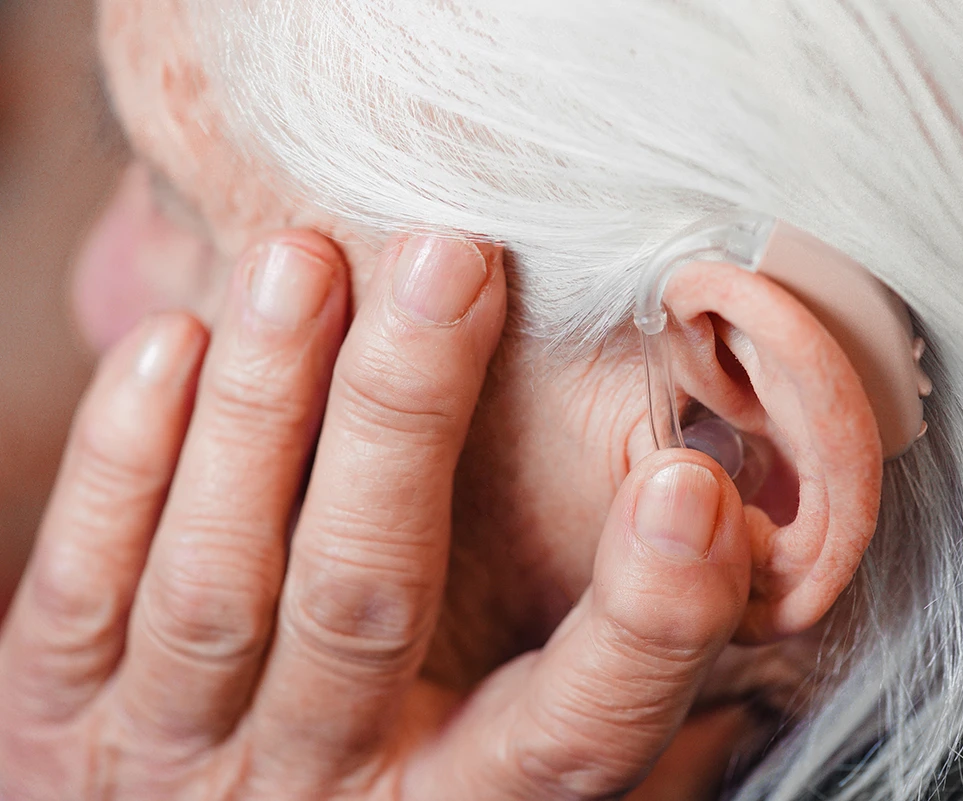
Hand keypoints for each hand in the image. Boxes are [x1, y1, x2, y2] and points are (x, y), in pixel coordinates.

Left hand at [0, 231, 752, 799]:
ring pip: (219, 580)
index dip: (643, 621)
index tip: (687, 486)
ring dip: (265, 408)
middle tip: (453, 262)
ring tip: (305, 260)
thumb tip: (753, 555)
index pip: (572, 731)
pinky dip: (125, 461)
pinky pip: (83, 587)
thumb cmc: (396, 779)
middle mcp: (321, 790)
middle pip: (365, 602)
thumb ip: (598, 684)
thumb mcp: (496, 754)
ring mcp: (176, 758)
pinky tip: (176, 341)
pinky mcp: (58, 719)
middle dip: (406, 420)